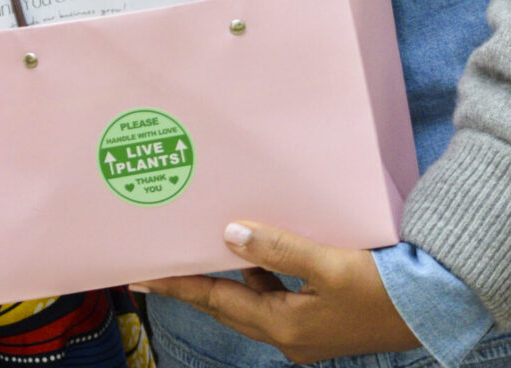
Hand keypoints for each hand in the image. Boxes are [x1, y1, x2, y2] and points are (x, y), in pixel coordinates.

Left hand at [132, 222, 418, 364]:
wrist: (430, 306)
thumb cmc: (381, 287)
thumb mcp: (327, 264)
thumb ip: (277, 248)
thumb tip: (228, 235)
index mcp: (284, 326)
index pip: (217, 300)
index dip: (177, 286)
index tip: (139, 277)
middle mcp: (288, 334)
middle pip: (229, 303)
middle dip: (194, 281)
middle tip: (160, 259)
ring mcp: (305, 329)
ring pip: (251, 297)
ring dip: (228, 273)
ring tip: (199, 244)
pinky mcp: (320, 317)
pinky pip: (275, 293)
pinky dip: (259, 272)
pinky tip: (255, 245)